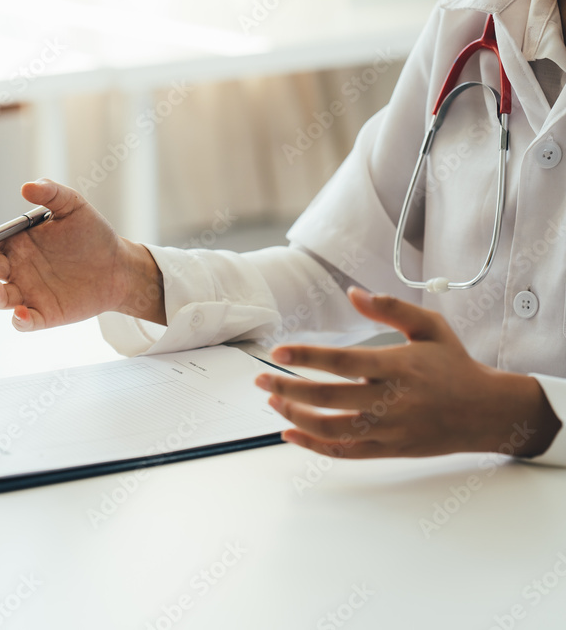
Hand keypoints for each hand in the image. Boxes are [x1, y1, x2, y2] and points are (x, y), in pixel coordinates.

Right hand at [0, 178, 165, 330]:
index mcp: (16, 242)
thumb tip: (27, 187)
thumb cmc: (92, 235)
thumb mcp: (73, 207)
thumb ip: (51, 193)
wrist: (118, 266)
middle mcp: (16, 268)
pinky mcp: (44, 313)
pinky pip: (25, 321)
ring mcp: (28, 292)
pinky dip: (20, 320)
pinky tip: (22, 314)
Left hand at [255, 287, 561, 458]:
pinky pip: (343, 452)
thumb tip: (354, 293)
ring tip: (272, 400)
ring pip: (331, 429)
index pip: (343, 362)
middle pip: (327, 398)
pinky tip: (289, 432)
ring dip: (295, 416)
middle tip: (260, 378)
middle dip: (287, 388)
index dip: (307, 358)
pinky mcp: (388, 450)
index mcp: (398, 367)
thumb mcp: (430, 327)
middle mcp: (391, 401)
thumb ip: (391, 308)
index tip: (278, 352)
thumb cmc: (454, 365)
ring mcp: (388, 429)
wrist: (486, 412)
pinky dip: (312, 445)